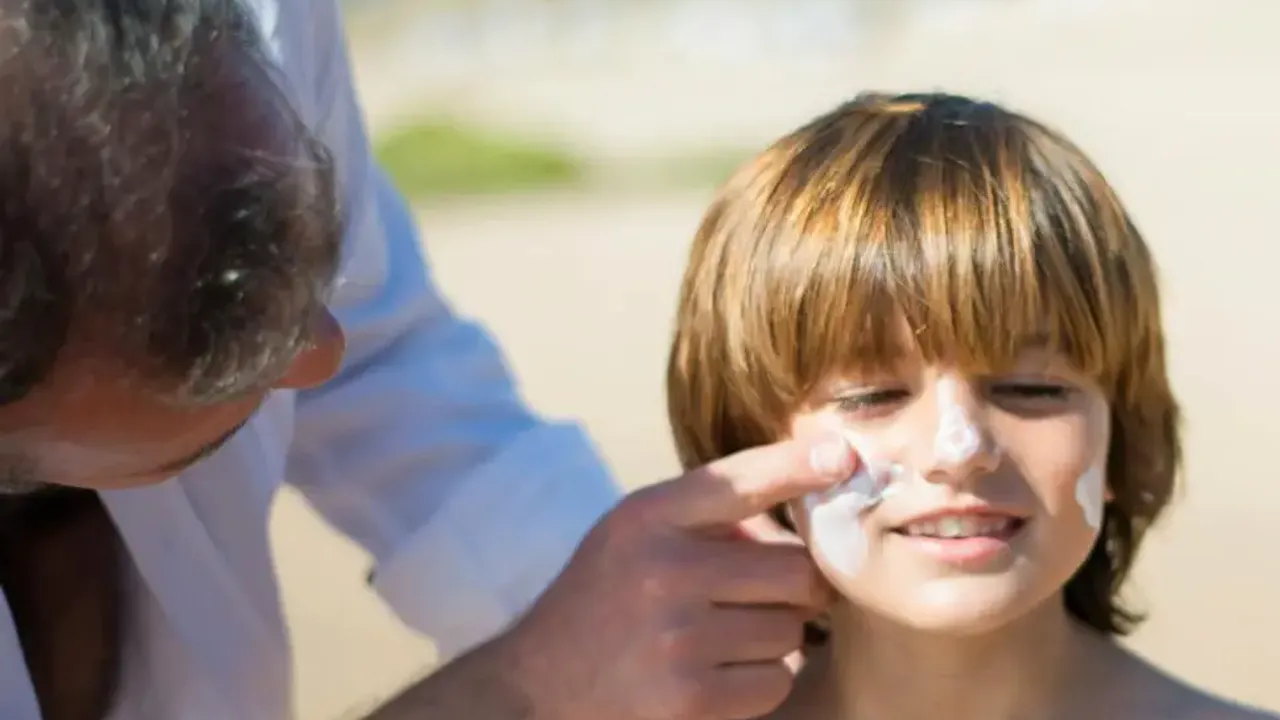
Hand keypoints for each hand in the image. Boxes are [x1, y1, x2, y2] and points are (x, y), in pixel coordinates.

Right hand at [498, 434, 855, 719]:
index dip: (798, 465)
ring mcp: (678, 639)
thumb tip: (809, 496)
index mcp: (647, 518)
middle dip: (795, 586)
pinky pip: (775, 681)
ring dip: (775, 637)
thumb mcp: (633, 535)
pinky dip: (760, 682)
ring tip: (724, 639)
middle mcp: (662, 571)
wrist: (537, 688)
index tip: (842, 456)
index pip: (740, 481)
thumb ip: (705, 514)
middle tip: (771, 594)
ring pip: (792, 629)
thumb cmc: (602, 601)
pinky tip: (717, 676)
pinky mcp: (691, 700)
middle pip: (795, 570)